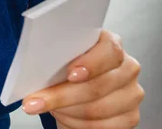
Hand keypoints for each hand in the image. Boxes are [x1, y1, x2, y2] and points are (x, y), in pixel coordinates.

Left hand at [22, 30, 143, 127]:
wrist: (76, 92)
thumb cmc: (67, 70)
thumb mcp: (62, 57)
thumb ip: (58, 54)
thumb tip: (38, 62)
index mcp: (111, 44)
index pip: (109, 49)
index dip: (90, 63)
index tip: (69, 74)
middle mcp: (127, 67)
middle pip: (98, 85)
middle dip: (61, 96)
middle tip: (34, 101)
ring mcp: (131, 92)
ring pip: (97, 108)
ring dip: (65, 110)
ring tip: (46, 107)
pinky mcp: (130, 116)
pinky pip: (102, 125)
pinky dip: (76, 123)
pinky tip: (64, 116)